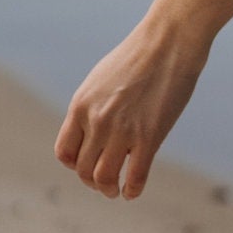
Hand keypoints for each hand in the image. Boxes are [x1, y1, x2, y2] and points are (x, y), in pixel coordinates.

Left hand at [55, 10, 211, 200]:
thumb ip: (92, 105)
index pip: (64, 152)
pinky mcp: (149, 137)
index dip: (74, 165)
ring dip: (109, 190)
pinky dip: (132, 190)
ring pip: (104, 179)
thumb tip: (91, 127)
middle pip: (83, 170)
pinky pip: (135, 177)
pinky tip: (133, 192)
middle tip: (105, 183)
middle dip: (92, 181)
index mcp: (81, 106)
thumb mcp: (101, 78)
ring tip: (116, 190)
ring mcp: (122, 131)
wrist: (168, 41)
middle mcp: (96, 121)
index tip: (87, 164)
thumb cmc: (138, 56)